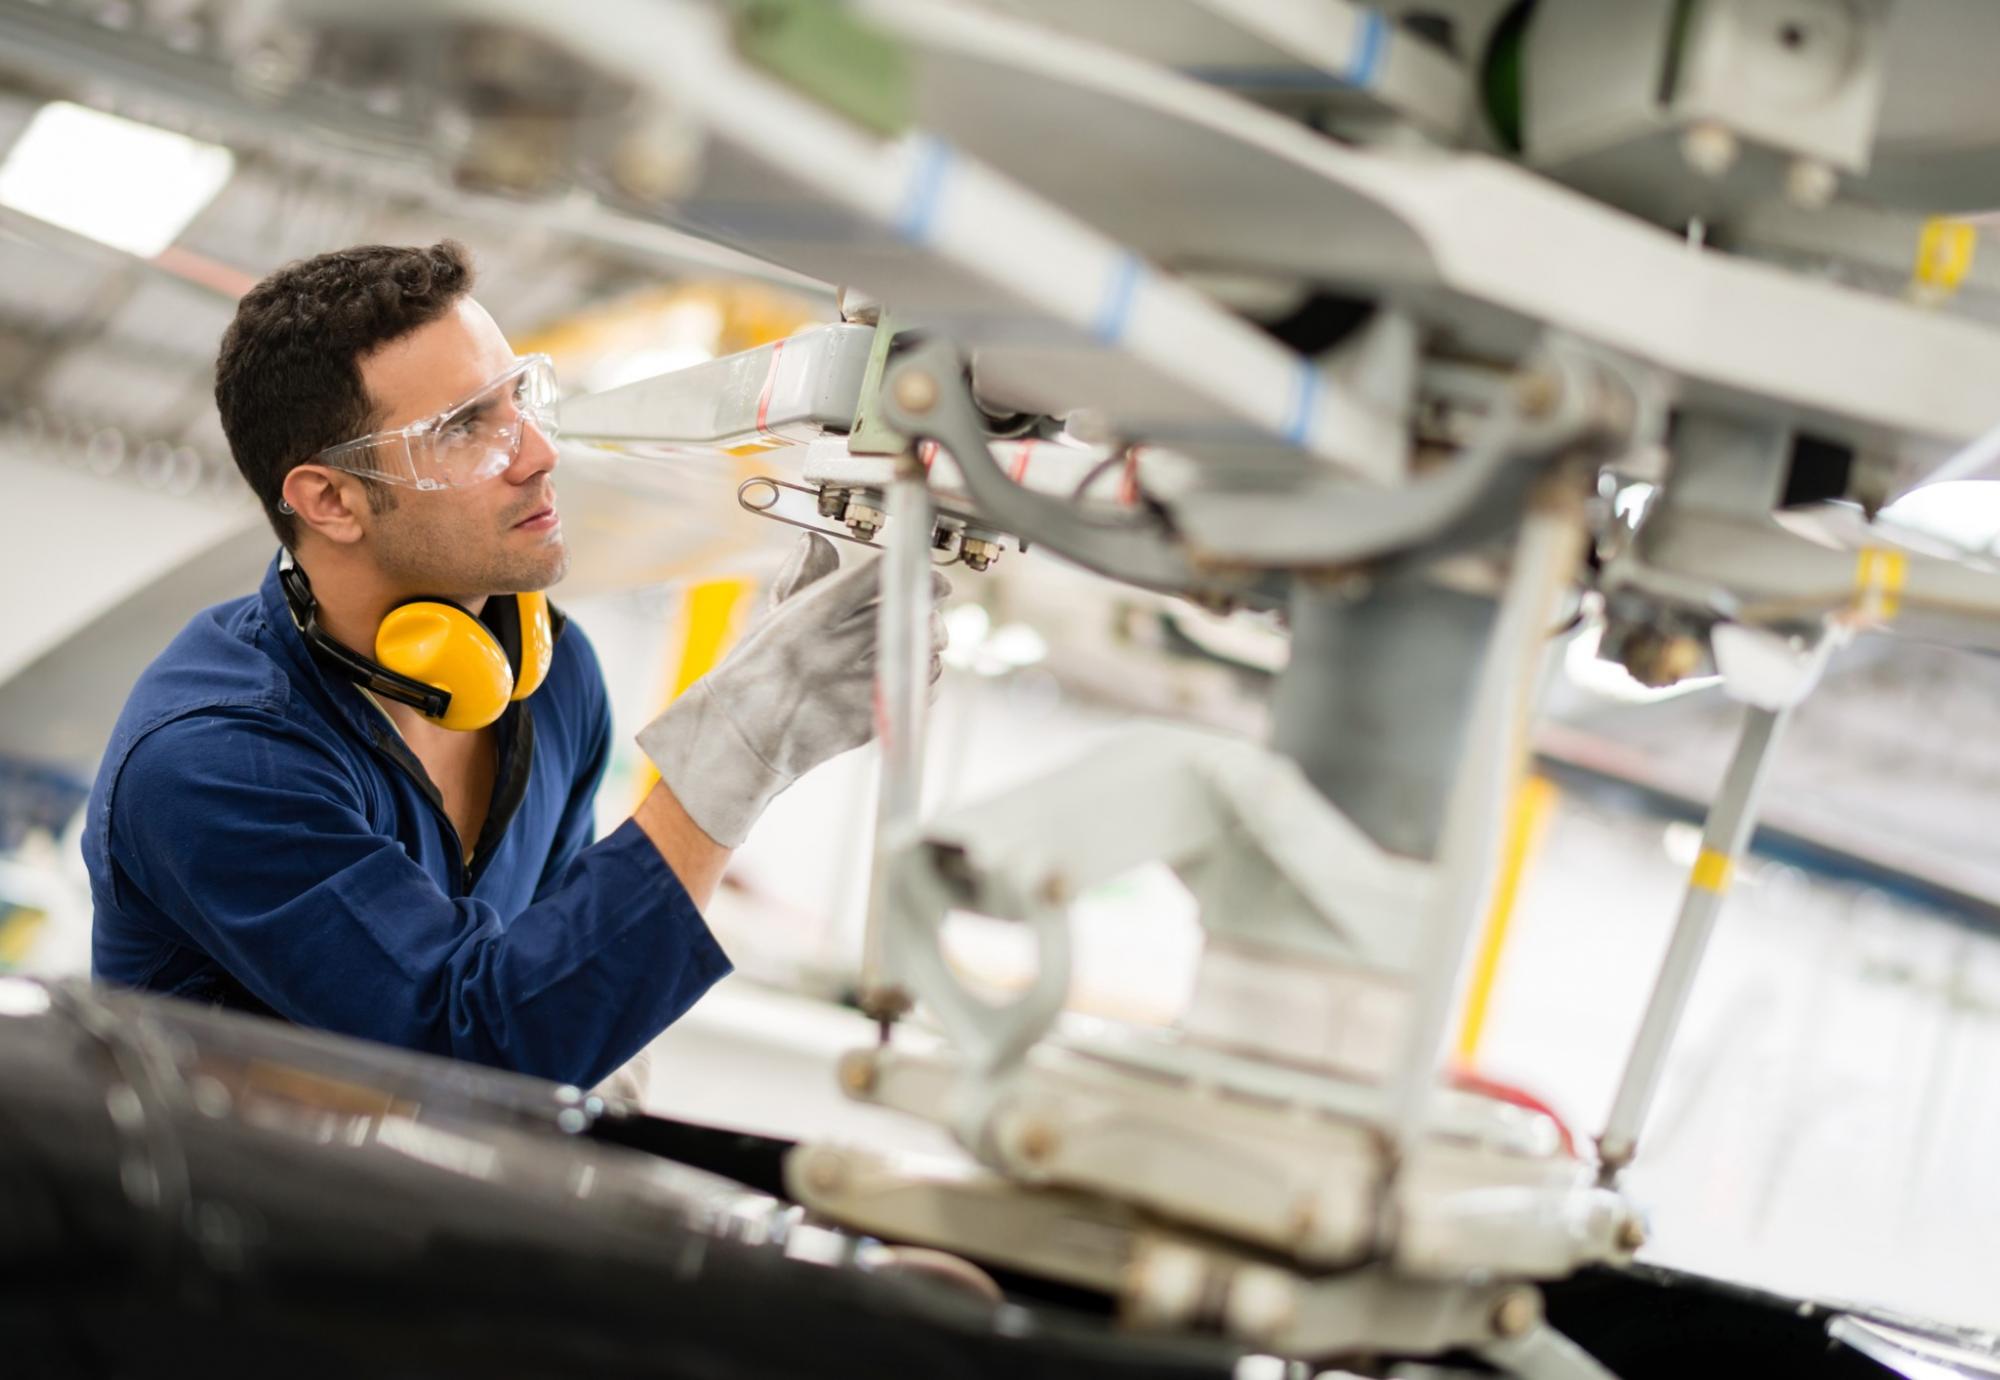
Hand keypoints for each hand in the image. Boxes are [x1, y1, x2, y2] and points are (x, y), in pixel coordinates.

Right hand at [636, 533, 949, 847]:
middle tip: (929, 605)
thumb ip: (806, 578)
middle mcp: (834, 650)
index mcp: (811, 616)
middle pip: (911, 614)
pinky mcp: (866, 721)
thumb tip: (817, 541)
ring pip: (923, 653)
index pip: (880, 576)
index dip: (917, 571)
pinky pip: (917, 690)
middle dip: (929, 606)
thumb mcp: (776, 616)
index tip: (933, 577)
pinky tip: (904, 671)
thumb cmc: (756, 673)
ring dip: (928, 643)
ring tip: (912, 640)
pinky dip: (921, 677)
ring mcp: (852, 688)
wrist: (738, 738)